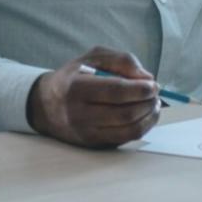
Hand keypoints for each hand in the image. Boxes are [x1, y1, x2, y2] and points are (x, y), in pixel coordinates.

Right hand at [26, 47, 161, 147]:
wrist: (46, 106)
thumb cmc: (74, 76)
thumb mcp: (93, 57)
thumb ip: (122, 60)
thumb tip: (147, 78)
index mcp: (77, 88)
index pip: (116, 92)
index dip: (140, 89)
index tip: (153, 84)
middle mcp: (80, 114)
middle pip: (125, 113)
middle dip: (148, 103)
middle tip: (155, 93)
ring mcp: (87, 132)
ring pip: (129, 129)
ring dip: (149, 116)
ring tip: (154, 103)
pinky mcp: (94, 144)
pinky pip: (125, 139)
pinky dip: (142, 127)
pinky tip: (146, 115)